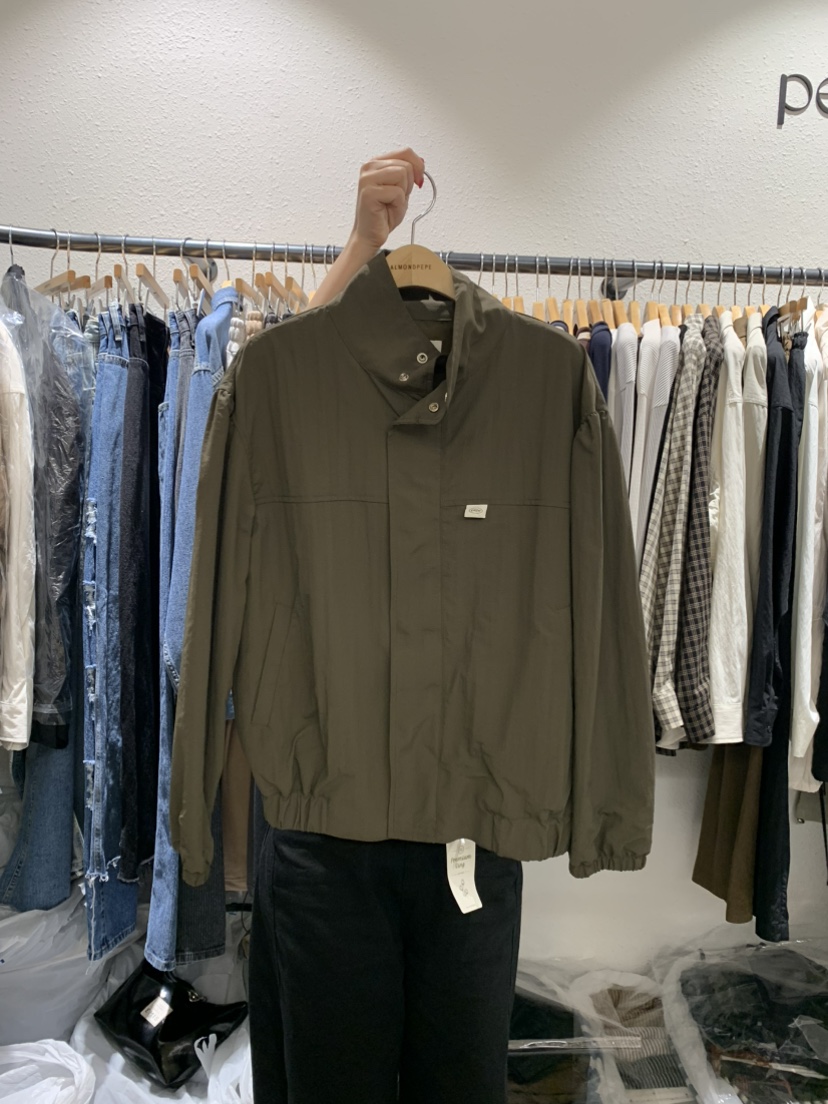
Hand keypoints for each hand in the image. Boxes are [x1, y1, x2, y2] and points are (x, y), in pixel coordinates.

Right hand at [312, 148, 425, 308]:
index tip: (418, 181)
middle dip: (408, 185)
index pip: (406, 152)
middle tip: (397, 199)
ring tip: (391, 203)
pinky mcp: (369, 192)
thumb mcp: (402, 189)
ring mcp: (367, 178)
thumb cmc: (382, 215)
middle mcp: (369, 167)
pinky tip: (386, 210)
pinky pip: (397, 193)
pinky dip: (398, 205)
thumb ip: (409, 173)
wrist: (370, 236)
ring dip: (403, 194)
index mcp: (376, 163)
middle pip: (406, 165)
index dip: (418, 166)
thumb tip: (422, 162)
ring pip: (402, 175)